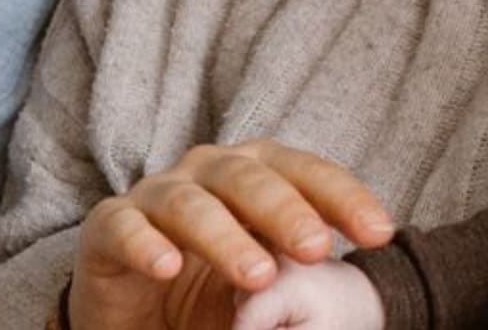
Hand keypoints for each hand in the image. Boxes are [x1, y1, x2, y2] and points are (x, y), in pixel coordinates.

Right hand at [67, 139, 394, 329]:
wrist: (141, 316)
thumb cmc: (214, 292)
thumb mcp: (269, 282)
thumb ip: (302, 274)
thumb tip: (357, 296)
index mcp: (253, 175)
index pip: (303, 172)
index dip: (342, 195)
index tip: (381, 232)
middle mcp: (204, 174)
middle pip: (247, 176)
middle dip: (285, 209)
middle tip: (315, 247)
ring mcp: (152, 198)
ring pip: (189, 202)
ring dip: (225, 235)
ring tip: (257, 275)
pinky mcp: (106, 229)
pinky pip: (123, 227)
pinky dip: (144, 243)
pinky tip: (166, 266)